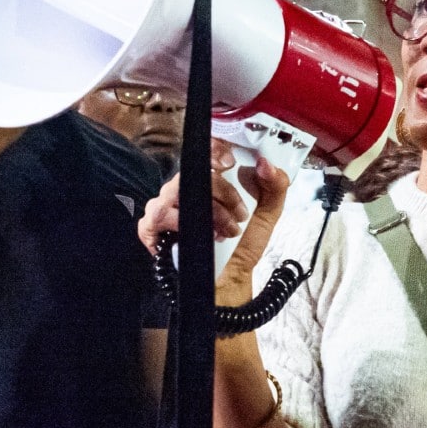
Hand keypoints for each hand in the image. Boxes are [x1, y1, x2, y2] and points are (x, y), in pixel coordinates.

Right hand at [137, 139, 288, 294]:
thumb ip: (275, 185)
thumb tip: (267, 163)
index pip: (206, 152)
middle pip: (196, 173)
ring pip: (178, 193)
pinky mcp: (151, 226)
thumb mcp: (267, 213)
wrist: (229, 277)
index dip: (215, 150)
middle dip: (225, 194)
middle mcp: (184, 188)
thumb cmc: (242, 244)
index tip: (230, 163)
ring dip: (208, 213)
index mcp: (210, 179)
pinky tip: (195, 236)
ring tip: (225, 232)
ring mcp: (164, 205)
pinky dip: (179, 225)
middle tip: (241, 215)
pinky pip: (157, 216)